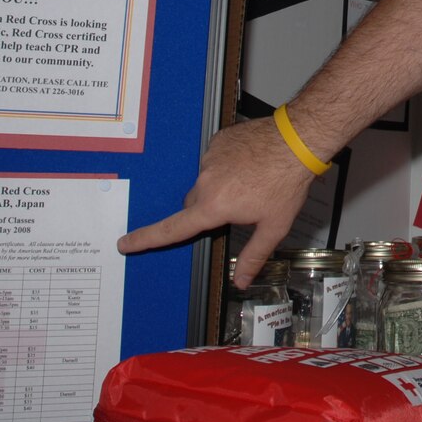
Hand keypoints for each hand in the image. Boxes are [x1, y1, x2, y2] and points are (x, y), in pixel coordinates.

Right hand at [118, 116, 316, 285]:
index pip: (172, 229)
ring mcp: (210, 158)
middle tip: (239, 206)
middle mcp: (205, 181)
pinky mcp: (217, 141)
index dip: (146, 239)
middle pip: (192, 205)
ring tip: (251, 180)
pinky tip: (249, 164)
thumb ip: (254, 256)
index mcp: (213, 206)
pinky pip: (213, 160)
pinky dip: (225, 165)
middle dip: (207, 210)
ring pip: (204, 181)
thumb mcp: (273, 226)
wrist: (296, 139)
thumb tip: (242, 282)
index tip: (125, 243)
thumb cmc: (287, 182)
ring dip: (219, 185)